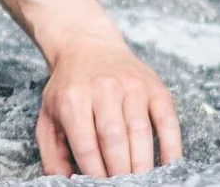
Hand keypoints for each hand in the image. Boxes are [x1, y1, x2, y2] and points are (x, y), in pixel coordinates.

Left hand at [35, 42, 182, 176]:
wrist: (87, 46)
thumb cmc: (68, 87)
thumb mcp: (49, 115)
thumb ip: (52, 151)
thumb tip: (64, 180)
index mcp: (72, 99)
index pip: (86, 144)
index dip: (95, 171)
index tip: (101, 185)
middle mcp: (103, 90)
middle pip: (115, 140)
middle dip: (121, 171)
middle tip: (124, 186)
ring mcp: (131, 87)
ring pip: (141, 132)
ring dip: (143, 163)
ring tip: (142, 181)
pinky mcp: (155, 88)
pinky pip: (167, 121)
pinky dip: (171, 146)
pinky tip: (168, 164)